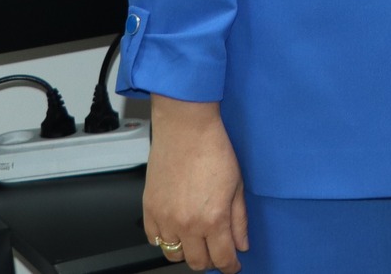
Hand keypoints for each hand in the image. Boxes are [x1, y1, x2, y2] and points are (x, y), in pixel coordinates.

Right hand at [144, 96, 246, 272]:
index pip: (221, 258)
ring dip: (187, 252)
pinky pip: (154, 239)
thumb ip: (239, 220)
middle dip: (210, 261)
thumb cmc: (214, 150)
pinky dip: (166, 240)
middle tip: (217, 252)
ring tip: (198, 240)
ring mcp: (165, 219)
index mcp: (213, 218)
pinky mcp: (148, 210)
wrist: (186, 129)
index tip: (233, 266)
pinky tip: (177, 229)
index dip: (230, 266)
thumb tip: (242, 244)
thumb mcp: (237, 186)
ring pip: (174, 254)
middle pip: (197, 262)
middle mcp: (187, 224)